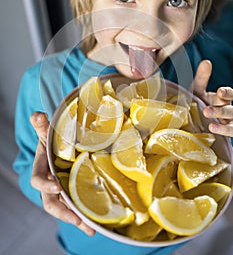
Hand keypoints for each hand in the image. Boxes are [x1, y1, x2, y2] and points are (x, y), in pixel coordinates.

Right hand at [30, 111, 94, 235]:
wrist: (59, 147)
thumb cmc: (52, 140)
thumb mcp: (47, 132)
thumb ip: (42, 125)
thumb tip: (37, 115)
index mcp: (42, 168)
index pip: (37, 179)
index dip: (44, 185)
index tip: (56, 187)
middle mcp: (50, 183)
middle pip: (50, 202)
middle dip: (62, 211)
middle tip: (75, 218)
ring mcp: (61, 190)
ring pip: (64, 208)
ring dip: (75, 219)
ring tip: (89, 228)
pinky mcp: (71, 194)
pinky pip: (76, 208)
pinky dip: (83, 218)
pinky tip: (94, 226)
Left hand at [192, 60, 232, 136]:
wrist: (191, 122)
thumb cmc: (198, 103)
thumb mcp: (198, 90)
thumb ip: (202, 78)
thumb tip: (206, 62)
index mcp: (224, 97)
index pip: (230, 94)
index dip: (227, 93)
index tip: (220, 92)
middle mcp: (230, 109)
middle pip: (230, 109)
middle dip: (220, 110)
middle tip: (206, 111)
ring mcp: (230, 121)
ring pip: (232, 122)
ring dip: (223, 124)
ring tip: (210, 125)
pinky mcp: (228, 132)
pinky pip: (231, 132)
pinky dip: (224, 131)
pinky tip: (213, 129)